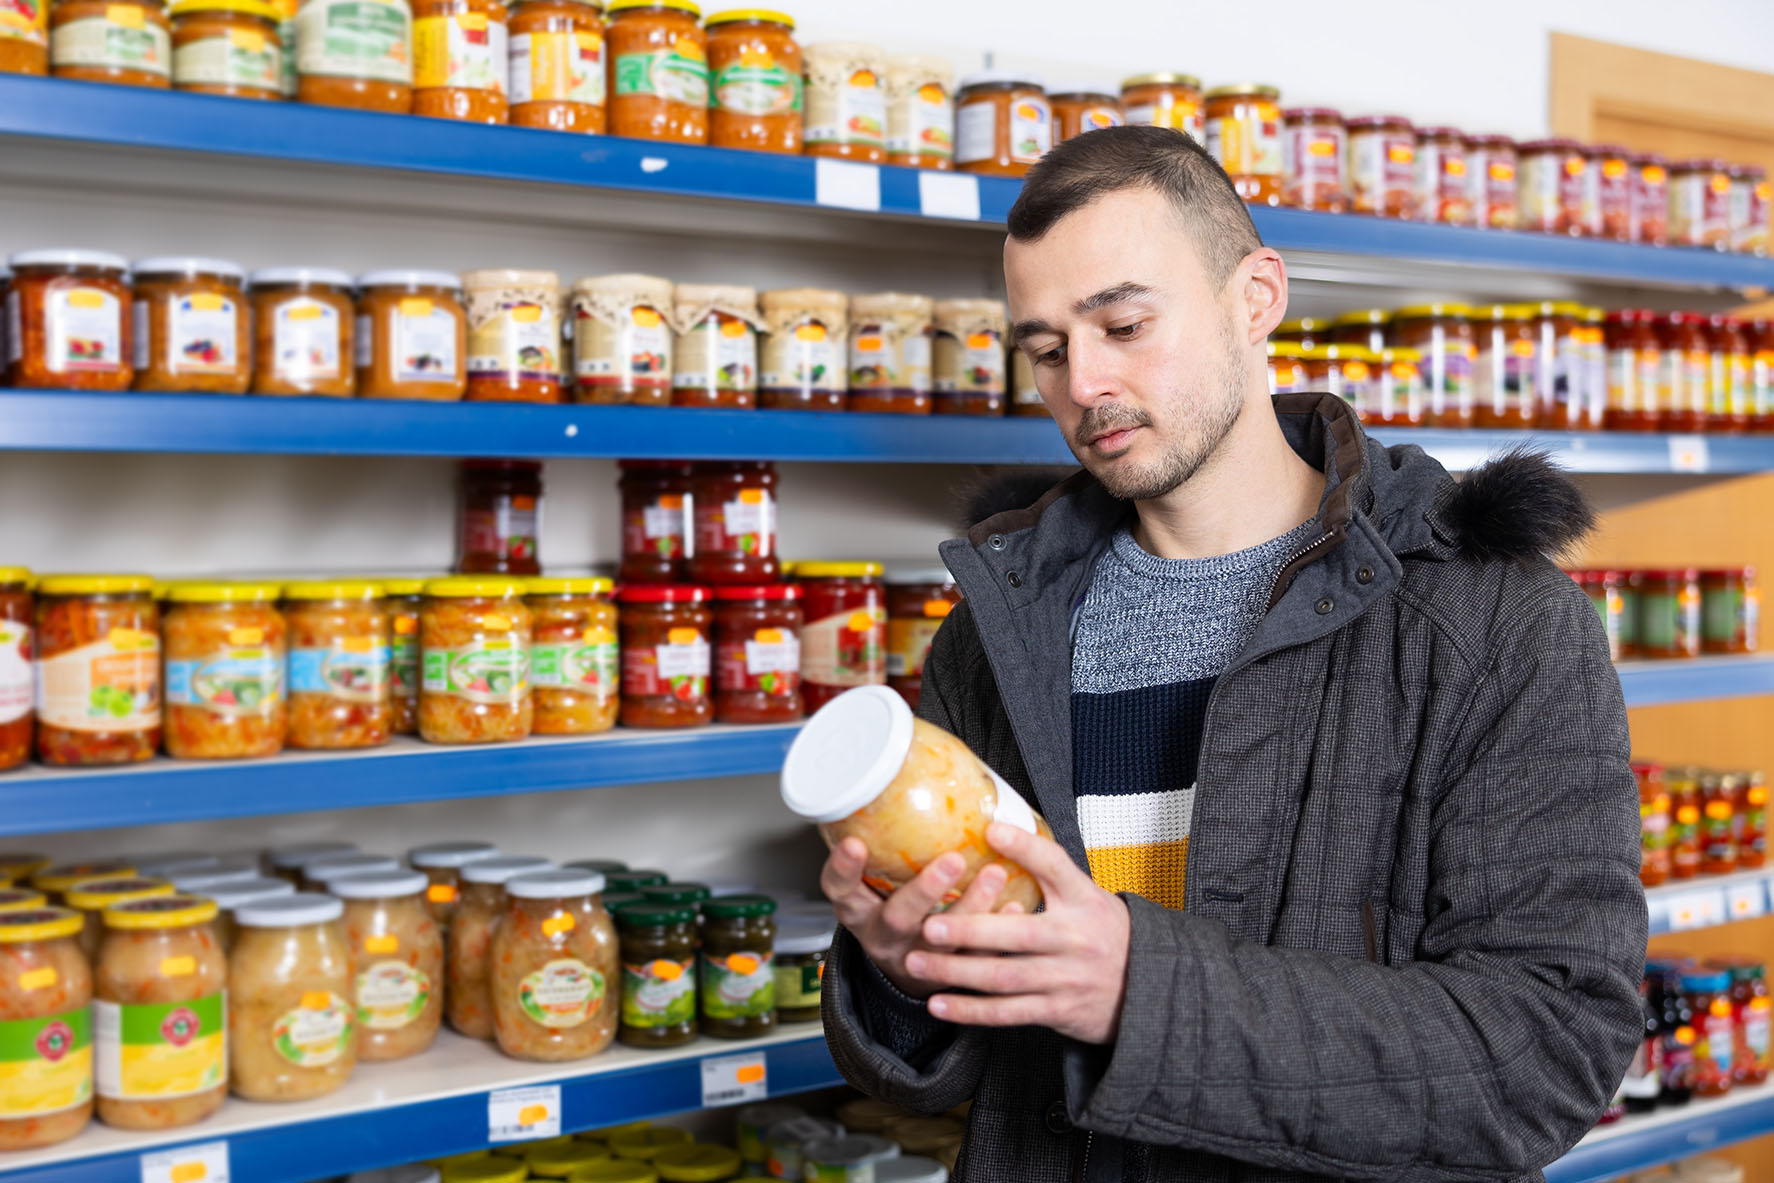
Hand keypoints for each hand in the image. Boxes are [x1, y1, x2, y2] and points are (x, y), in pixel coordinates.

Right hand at [821, 836, 1014, 999]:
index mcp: (858, 909)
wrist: (906, 972)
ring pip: (942, 942)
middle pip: (897, 917)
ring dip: (970, 908)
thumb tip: (912, 770)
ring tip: (995, 874)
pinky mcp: (948, 975)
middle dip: (924, 890)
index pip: (839, 889)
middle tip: (952, 860)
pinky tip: (1015, 906)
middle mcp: (883, 936)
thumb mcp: (873, 881)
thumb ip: (885, 844)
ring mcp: (916, 959)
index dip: (843, 868)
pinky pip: (975, 958)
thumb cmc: (892, 905)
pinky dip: (997, 936)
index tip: (854, 843)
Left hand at [904, 822, 1130, 1044]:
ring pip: (1004, 977)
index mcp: (1083, 901)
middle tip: (928, 925)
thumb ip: (1048, 870)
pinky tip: (939, 1004)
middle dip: (969, 931)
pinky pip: (1008, 1013)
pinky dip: (971, 1010)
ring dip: (957, 972)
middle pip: (1018, 934)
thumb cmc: (1103, 932)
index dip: (1024, 848)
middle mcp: (1075, 939)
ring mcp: (1066, 978)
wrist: (1147, 988)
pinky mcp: (1057, 1010)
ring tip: (917, 962)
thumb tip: (996, 828)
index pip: (1055, 866)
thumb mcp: (1087, 894)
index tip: (989, 830)